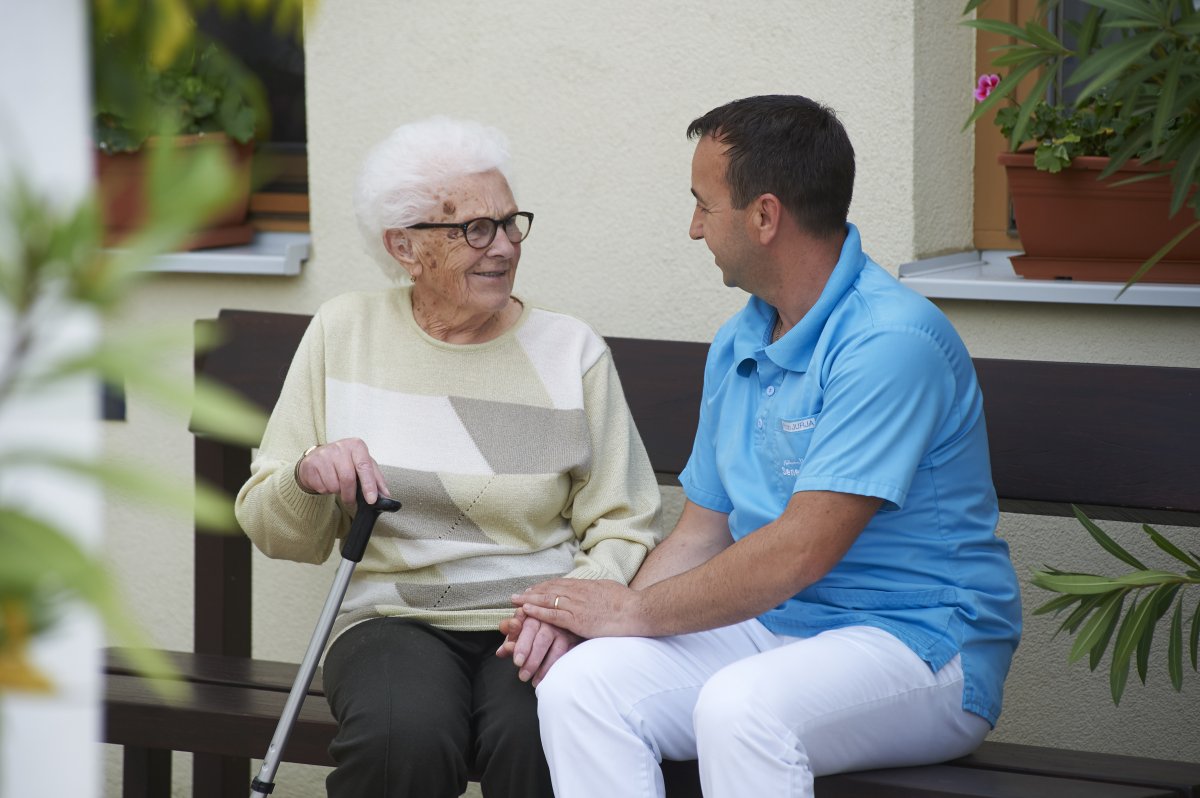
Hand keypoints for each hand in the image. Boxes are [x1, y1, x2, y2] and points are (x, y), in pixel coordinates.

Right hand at [295, 437, 389, 504]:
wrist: (318, 457)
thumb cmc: (345, 462)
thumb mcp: (362, 465)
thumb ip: (376, 480)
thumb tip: (386, 496)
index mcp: (356, 445)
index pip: (364, 467)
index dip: (369, 485)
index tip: (371, 500)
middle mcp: (340, 447)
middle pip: (348, 479)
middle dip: (350, 495)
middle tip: (350, 500)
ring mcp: (323, 454)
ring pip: (333, 485)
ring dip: (337, 492)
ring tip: (337, 484)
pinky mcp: (310, 464)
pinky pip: (321, 487)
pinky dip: (325, 490)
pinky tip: (326, 482)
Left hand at [496, 609, 580, 685]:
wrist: (558, 618)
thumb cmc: (533, 626)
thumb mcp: (520, 629)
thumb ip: (510, 640)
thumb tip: (501, 652)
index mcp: (534, 614)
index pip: (528, 629)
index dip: (522, 645)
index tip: (517, 662)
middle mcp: (550, 620)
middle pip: (542, 639)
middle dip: (533, 659)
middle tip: (523, 676)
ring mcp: (563, 630)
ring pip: (557, 648)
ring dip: (545, 666)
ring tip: (534, 682)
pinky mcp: (573, 640)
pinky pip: (567, 654)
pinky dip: (558, 667)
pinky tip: (550, 677)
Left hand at [512, 578, 646, 639]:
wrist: (638, 611)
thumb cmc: (629, 603)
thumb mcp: (611, 590)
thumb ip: (599, 591)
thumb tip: (596, 591)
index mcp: (587, 586)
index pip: (560, 584)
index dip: (544, 587)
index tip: (534, 589)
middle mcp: (579, 593)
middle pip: (550, 589)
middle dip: (532, 592)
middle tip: (517, 595)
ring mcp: (577, 605)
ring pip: (547, 600)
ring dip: (529, 600)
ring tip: (515, 602)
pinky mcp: (577, 619)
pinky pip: (552, 614)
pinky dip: (537, 611)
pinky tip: (526, 611)